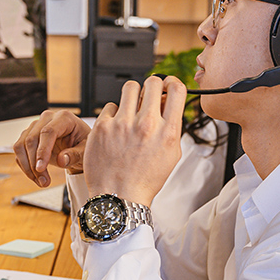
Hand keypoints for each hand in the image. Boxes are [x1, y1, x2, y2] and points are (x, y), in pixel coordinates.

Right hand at [14, 110, 90, 186]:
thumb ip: (75, 155)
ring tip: (42, 182)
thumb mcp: (85, 151)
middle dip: (34, 164)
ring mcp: (35, 126)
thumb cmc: (84, 145)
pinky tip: (36, 177)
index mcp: (64, 118)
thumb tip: (61, 160)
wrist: (79, 146)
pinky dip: (25, 166)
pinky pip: (19, 151)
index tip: (40, 168)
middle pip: (32, 139)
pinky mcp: (28, 136)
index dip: (42, 151)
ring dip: (28, 167)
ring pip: (21, 145)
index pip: (48, 132)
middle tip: (44, 182)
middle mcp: (47, 118)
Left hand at [83, 76, 186, 205]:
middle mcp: (146, 125)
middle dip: (153, 86)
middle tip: (148, 97)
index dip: (172, 83)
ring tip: (130, 108)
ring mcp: (123, 124)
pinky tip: (115, 128)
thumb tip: (168, 103)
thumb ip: (172, 127)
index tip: (167, 87)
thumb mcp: (171, 155)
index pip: (176, 89)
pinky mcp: (102, 127)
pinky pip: (111, 106)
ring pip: (130, 87)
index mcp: (167, 132)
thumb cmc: (144, 179)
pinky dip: (114, 114)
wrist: (118, 197)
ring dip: (132, 95)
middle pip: (153, 82)